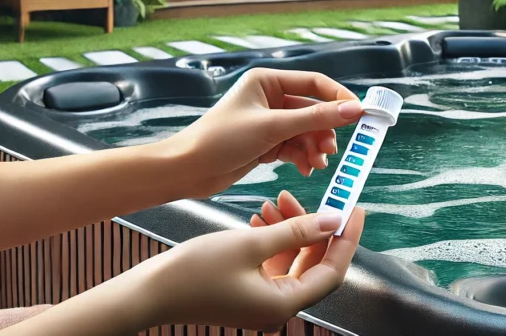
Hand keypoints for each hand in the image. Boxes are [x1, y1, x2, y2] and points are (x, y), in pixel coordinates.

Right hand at [139, 207, 365, 331]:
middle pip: (313, 265)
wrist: (150, 292)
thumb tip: (332, 221)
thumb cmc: (195, 271)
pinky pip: (272, 264)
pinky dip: (272, 239)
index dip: (346, 238)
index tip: (354, 209)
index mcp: (284, 304)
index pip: (332, 271)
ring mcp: (261, 302)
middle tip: (321, 198)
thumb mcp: (250, 244)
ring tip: (276, 200)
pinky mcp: (246, 293)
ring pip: (291, 261)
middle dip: (315, 229)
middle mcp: (277, 308)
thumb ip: (296, 231)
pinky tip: (261, 216)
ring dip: (290, 229)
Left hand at [164, 68, 362, 197]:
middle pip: (312, 111)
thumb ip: (314, 119)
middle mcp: (269, 97)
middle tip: (331, 151)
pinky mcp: (266, 143)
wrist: (188, 170)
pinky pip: (295, 147)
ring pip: (306, 132)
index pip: (314, 83)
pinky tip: (305, 169)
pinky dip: (303, 157)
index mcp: (267, 81)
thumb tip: (353, 110)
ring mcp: (268, 121)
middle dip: (324, 131)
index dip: (338, 98)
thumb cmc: (221, 139)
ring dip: (314, 148)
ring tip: (317, 165)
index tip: (359, 115)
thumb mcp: (272, 127)